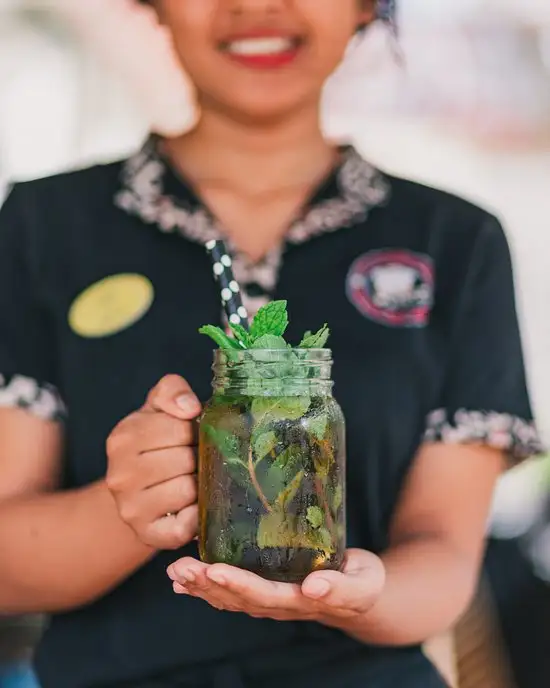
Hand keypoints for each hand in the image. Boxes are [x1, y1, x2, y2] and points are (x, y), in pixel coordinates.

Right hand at [106, 375, 200, 549]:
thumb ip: (171, 391)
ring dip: (200, 484)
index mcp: (122, 439)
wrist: (137, 493)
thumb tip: (189, 408)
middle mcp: (119, 475)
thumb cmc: (155, 444)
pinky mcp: (148, 534)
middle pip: (186, 459)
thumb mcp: (158, 409)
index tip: (191, 436)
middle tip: (195, 460)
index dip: (195, 431)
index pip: (180, 428)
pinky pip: (187, 524)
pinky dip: (197, 514)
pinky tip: (191, 505)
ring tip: (192, 480)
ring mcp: (130, 509)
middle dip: (199, 457)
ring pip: (189, 489)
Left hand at [166, 549, 384, 626]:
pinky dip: (204, 587)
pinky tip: (182, 580)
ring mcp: (269, 600)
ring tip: (175, 572)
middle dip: (206, 584)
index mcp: (301, 600)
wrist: (359, 595)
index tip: (214, 571)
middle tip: (180, 570)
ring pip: (228, 597)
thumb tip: (314, 586)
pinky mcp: (264, 590)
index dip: (238, 585)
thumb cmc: (362, 582)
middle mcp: (279, 604)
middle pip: (238, 598)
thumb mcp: (363, 583)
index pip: (264, 595)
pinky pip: (230, 592)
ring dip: (199, 586)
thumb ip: (341, 587)